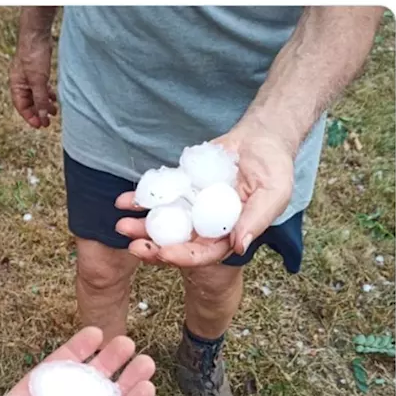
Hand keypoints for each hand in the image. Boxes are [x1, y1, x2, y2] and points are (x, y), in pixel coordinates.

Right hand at [8, 30, 56, 127]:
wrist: (37, 35)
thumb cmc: (33, 56)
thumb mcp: (38, 81)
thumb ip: (40, 99)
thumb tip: (42, 115)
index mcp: (16, 85)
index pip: (21, 106)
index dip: (30, 117)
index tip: (40, 125)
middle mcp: (21, 82)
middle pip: (29, 102)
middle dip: (38, 112)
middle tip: (48, 122)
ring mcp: (29, 76)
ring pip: (36, 95)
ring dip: (44, 104)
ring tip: (54, 111)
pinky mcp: (37, 71)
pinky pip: (41, 87)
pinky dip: (47, 94)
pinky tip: (54, 97)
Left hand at [115, 123, 294, 266]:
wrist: (262, 139)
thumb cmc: (274, 169)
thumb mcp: (273, 194)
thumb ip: (256, 220)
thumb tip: (238, 246)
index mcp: (228, 235)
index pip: (204, 253)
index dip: (183, 256)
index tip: (163, 252)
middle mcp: (207, 226)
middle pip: (177, 243)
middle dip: (153, 247)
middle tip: (133, 245)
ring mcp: (192, 207)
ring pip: (163, 222)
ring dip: (141, 226)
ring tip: (121, 224)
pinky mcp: (182, 187)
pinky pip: (159, 195)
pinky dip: (140, 199)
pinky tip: (123, 201)